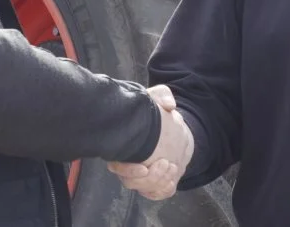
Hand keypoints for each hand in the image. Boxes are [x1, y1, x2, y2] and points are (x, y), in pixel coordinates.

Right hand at [107, 85, 192, 199]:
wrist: (167, 128)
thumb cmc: (154, 114)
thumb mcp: (156, 99)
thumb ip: (162, 96)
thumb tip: (169, 104)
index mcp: (122, 147)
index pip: (117, 166)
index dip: (128, 170)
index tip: (144, 167)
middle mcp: (126, 165)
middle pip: (130, 182)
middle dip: (150, 177)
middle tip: (166, 163)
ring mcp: (139, 176)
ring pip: (144, 189)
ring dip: (159, 182)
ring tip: (172, 167)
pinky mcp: (152, 182)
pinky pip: (155, 194)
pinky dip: (163, 190)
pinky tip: (172, 181)